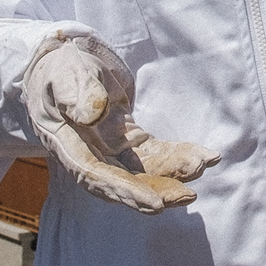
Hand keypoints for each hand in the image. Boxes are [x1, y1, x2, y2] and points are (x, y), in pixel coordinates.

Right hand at [22, 32, 218, 213]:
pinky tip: (206, 157)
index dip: (125, 191)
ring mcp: (112, 150)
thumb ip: (75, 93)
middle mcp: (91, 155)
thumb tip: (92, 114)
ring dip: (173, 175)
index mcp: (69, 145)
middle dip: (157, 191)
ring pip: (145, 172)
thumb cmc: (60, 68)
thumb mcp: (64, 73)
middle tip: (188, 196)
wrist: (65, 62)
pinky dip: (179, 156)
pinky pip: (156, 154)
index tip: (155, 204)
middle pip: (124, 182)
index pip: (96, 176)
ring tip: (201, 167)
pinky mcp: (130, 141)